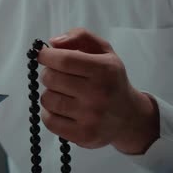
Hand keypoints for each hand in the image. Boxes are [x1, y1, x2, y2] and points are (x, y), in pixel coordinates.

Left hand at [37, 28, 159, 154]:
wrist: (129, 117)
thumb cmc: (110, 79)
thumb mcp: (103, 51)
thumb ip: (80, 36)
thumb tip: (53, 42)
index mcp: (105, 70)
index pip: (64, 60)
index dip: (46, 56)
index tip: (42, 55)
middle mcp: (99, 94)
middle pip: (51, 78)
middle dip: (48, 73)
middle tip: (56, 75)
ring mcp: (90, 117)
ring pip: (47, 99)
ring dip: (49, 93)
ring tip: (63, 92)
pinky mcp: (83, 136)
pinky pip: (49, 120)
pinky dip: (49, 112)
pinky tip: (61, 108)